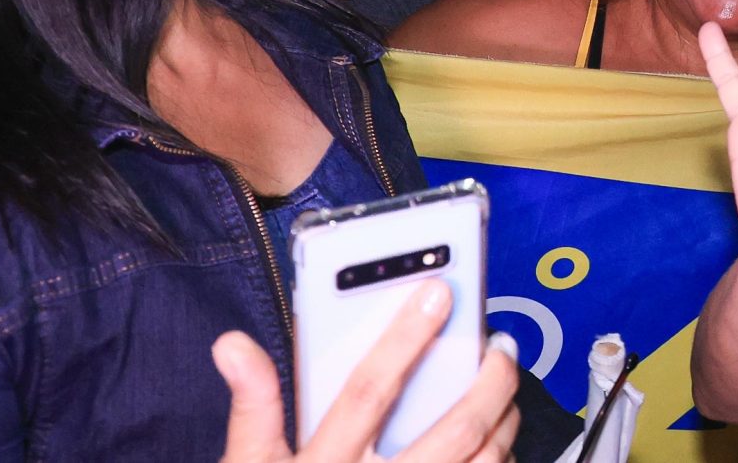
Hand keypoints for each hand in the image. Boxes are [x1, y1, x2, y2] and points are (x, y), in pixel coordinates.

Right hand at [214, 282, 520, 462]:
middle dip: (489, 382)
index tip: (437, 292)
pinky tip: (497, 436)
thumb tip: (233, 345)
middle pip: (453, 432)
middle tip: (500, 345)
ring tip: (504, 385)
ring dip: (504, 419)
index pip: (368, 394)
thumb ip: (253, 405)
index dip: (404, 340)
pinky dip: (500, 458)